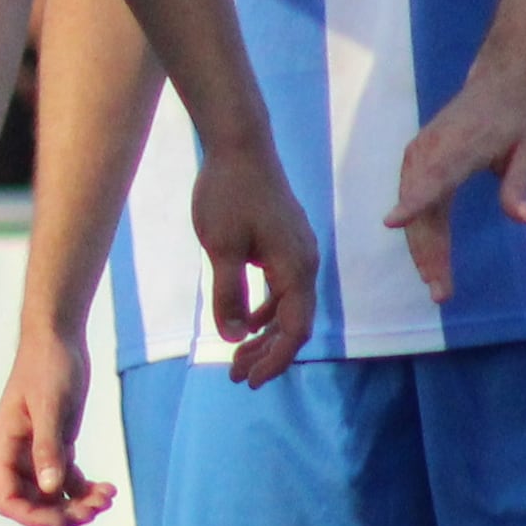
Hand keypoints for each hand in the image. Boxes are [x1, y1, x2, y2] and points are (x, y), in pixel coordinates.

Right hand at [0, 328, 115, 525]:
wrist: (60, 339)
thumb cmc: (48, 366)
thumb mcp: (50, 407)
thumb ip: (47, 448)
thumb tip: (49, 489)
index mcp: (4, 450)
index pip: (9, 501)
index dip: (34, 517)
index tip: (65, 518)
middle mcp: (18, 458)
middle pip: (35, 505)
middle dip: (65, 513)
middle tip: (97, 507)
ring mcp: (38, 455)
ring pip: (55, 497)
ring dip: (80, 504)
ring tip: (107, 496)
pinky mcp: (57, 448)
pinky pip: (69, 482)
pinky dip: (87, 490)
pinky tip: (108, 488)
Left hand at [191, 145, 318, 386]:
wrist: (240, 145)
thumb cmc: (229, 193)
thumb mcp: (221, 249)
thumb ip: (228, 295)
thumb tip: (232, 337)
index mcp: (296, 267)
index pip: (294, 329)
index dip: (275, 360)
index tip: (250, 381)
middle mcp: (305, 263)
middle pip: (293, 323)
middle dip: (267, 354)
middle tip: (236, 377)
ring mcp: (297, 252)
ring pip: (287, 307)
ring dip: (263, 334)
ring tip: (236, 359)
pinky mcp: (285, 243)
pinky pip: (281, 288)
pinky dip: (263, 310)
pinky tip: (242, 323)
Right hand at [390, 57, 525, 304]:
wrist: (505, 77)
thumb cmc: (523, 114)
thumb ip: (522, 184)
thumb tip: (524, 218)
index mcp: (460, 145)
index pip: (434, 177)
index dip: (413, 201)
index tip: (393, 222)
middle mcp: (432, 149)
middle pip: (421, 205)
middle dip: (427, 251)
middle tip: (441, 292)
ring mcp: (420, 152)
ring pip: (414, 206)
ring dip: (421, 246)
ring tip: (436, 282)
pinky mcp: (418, 158)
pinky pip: (413, 197)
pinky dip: (418, 228)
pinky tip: (429, 255)